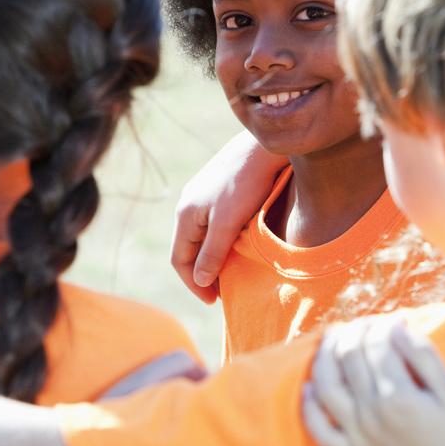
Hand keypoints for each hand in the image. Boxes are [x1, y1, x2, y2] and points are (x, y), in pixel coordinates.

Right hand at [170, 131, 287, 303]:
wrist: (265, 145)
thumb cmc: (246, 183)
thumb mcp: (228, 223)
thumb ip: (213, 252)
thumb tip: (200, 279)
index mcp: (185, 214)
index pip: (179, 259)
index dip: (194, 284)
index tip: (215, 300)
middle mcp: (189, 205)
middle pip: (189, 249)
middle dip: (203, 273)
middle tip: (224, 291)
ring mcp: (204, 196)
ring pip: (202, 237)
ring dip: (214, 257)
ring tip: (233, 273)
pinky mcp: (220, 190)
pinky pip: (214, 224)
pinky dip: (222, 241)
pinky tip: (239, 246)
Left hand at [303, 317, 444, 445]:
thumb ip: (424, 356)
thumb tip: (397, 325)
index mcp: (397, 397)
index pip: (377, 344)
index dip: (383, 325)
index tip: (394, 319)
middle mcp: (370, 414)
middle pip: (349, 357)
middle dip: (355, 331)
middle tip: (366, 323)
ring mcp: (355, 434)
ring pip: (326, 384)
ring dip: (325, 355)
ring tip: (333, 337)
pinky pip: (318, 427)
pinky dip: (309, 405)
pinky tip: (309, 386)